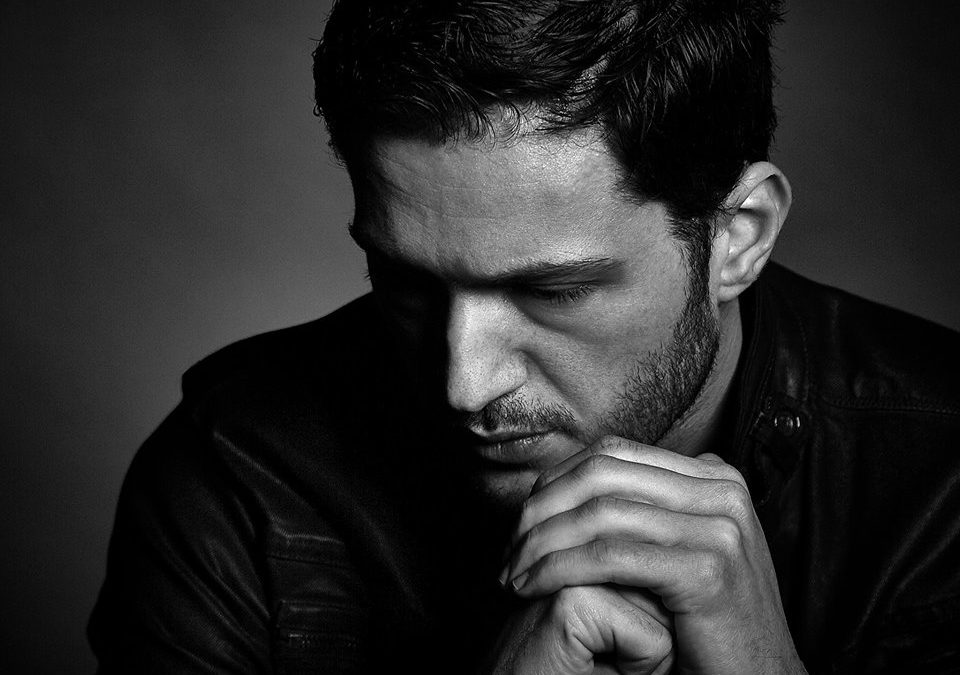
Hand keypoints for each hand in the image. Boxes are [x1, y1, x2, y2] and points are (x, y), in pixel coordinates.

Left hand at [501, 436, 805, 673]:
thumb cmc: (706, 626)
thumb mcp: (679, 549)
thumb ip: (642, 510)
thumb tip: (565, 484)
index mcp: (713, 476)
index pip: (611, 454)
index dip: (555, 483)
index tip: (520, 522)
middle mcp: (721, 489)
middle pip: (601, 474)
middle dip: (541, 510)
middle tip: (509, 550)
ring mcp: (720, 526)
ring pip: (599, 514)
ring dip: (541, 543)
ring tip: (512, 574)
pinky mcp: (706, 570)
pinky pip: (609, 556)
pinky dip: (558, 569)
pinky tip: (532, 588)